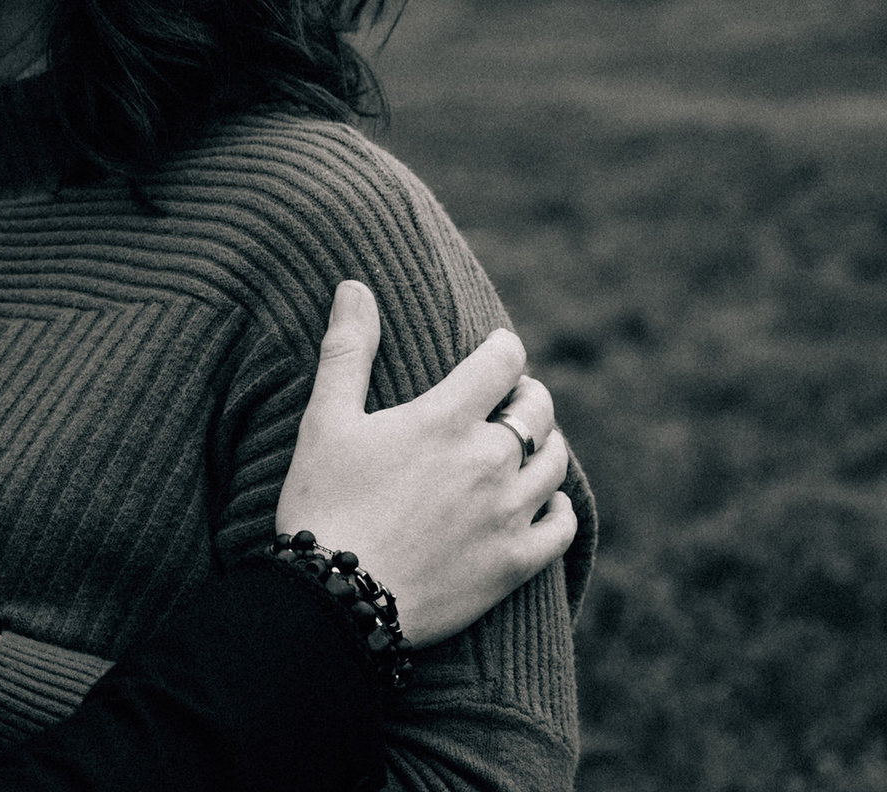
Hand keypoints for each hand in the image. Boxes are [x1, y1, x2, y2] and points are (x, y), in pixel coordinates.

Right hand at [275, 281, 576, 647]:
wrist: (336, 600)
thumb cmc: (323, 502)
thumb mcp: (325, 419)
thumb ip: (347, 350)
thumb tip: (355, 286)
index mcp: (444, 419)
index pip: (503, 360)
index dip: (502, 348)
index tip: (494, 352)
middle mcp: (488, 461)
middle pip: (538, 409)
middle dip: (525, 396)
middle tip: (507, 400)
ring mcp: (507, 515)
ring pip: (554, 463)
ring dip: (543, 446)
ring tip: (522, 446)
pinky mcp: (514, 563)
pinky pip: (562, 525)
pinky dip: (557, 507)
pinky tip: (541, 503)